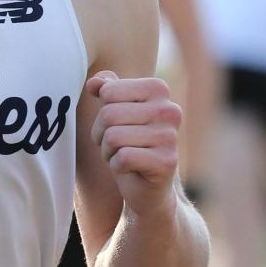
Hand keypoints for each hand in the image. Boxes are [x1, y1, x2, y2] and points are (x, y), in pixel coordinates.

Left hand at [88, 71, 181, 217]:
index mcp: (158, 89)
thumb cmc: (127, 141)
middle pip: (108, 114)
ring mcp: (171, 137)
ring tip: (122, 155)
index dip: (102, 110)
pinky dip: (117, 165)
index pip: (108, 91)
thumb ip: (106, 88)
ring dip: (108, 150)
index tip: (115, 122)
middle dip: (101, 133)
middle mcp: (170, 110)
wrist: (146, 184)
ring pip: (113, 137)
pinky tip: (130, 168)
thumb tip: (95, 82)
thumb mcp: (114, 109)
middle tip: (116, 144)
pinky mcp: (167, 162)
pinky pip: (122, 158)